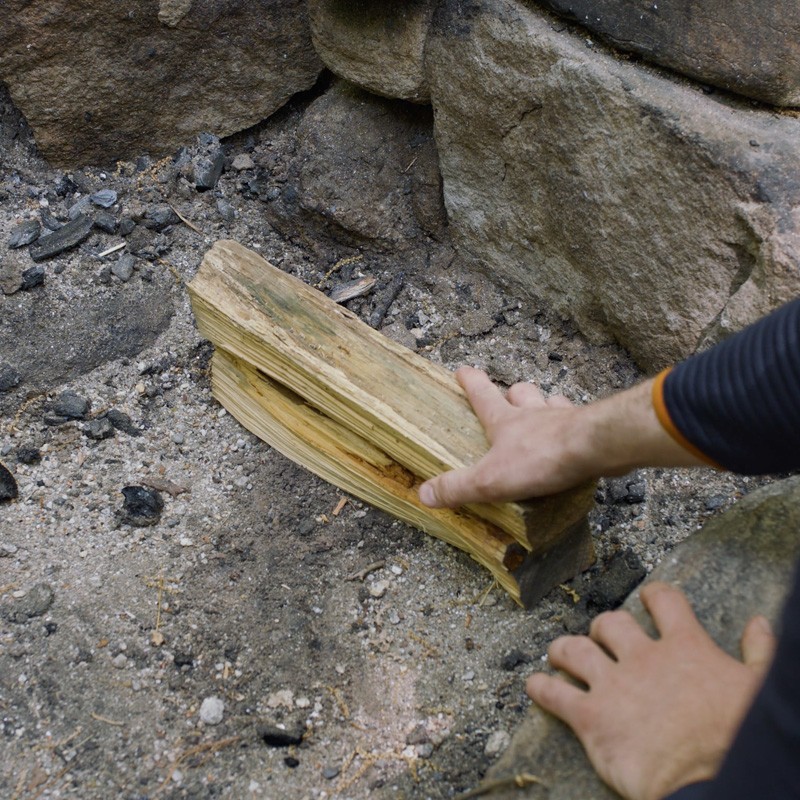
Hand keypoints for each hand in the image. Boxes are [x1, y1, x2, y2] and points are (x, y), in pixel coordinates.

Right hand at [419, 366, 590, 506]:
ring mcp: (563, 418)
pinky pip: (579, 421)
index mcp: (505, 421)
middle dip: (512, 392)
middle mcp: (533, 413)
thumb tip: (423, 493)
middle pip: (520, 392)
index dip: (471, 382)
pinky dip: (574, 424)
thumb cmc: (539, 459)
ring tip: (543, 413)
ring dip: (545, 404)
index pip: (482, 395)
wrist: (595, 447)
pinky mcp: (588, 429)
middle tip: (509, 396)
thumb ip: (458, 486)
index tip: (462, 370)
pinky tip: (575, 437)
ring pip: (551, 401)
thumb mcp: (490, 479)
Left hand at [526, 583, 775, 799]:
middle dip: (602, 628)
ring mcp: (613, 685)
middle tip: (600, 639)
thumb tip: (761, 625)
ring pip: (574, 650)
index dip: (654, 596)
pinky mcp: (591, 717)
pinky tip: (535, 685)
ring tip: (559, 653)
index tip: (649, 598)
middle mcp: (642, 657)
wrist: (715, 783)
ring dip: (563, 649)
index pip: (664, 602)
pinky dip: (541, 687)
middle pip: (609, 623)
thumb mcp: (759, 687)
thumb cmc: (740, 735)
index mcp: (684, 646)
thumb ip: (759, 652)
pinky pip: (555, 694)